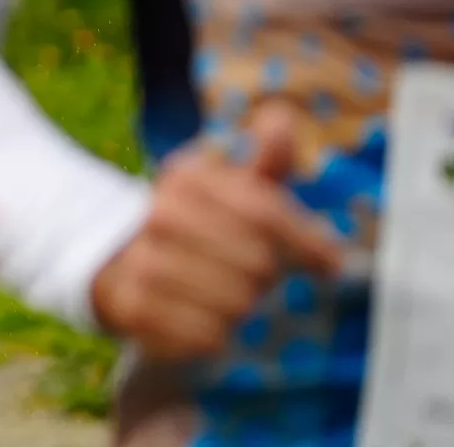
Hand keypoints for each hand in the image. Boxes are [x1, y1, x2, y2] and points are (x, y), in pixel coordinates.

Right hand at [90, 103, 345, 360]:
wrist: (121, 260)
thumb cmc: (200, 222)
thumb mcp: (231, 186)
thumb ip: (265, 159)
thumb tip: (281, 117)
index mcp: (186, 178)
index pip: (264, 212)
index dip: (307, 241)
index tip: (331, 262)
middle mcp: (159, 216)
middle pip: (257, 264)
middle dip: (266, 275)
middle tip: (254, 274)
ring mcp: (143, 262)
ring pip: (237, 303)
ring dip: (244, 306)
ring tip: (227, 292)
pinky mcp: (136, 309)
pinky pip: (209, 335)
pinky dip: (219, 333)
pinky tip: (206, 316)